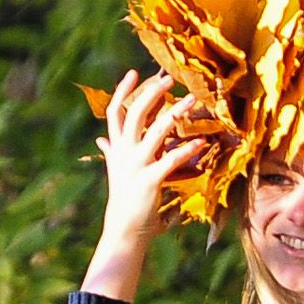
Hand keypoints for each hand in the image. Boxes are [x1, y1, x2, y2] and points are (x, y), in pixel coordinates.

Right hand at [89, 70, 206, 299]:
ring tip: (192, 101)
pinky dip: (188, 149)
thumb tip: (101, 141)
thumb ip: (111, 153)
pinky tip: (202, 142)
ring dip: (176, 114)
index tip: (133, 72)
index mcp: (117, 149)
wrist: (124, 230)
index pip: (115, 113)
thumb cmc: (125, 201)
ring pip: (156, 131)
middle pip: (135, 114)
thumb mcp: (116, 173)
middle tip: (168, 79)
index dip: (122, 92)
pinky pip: (172, 159)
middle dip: (151, 94)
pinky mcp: (151, 180)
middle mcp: (125, 153)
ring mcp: (137, 165)